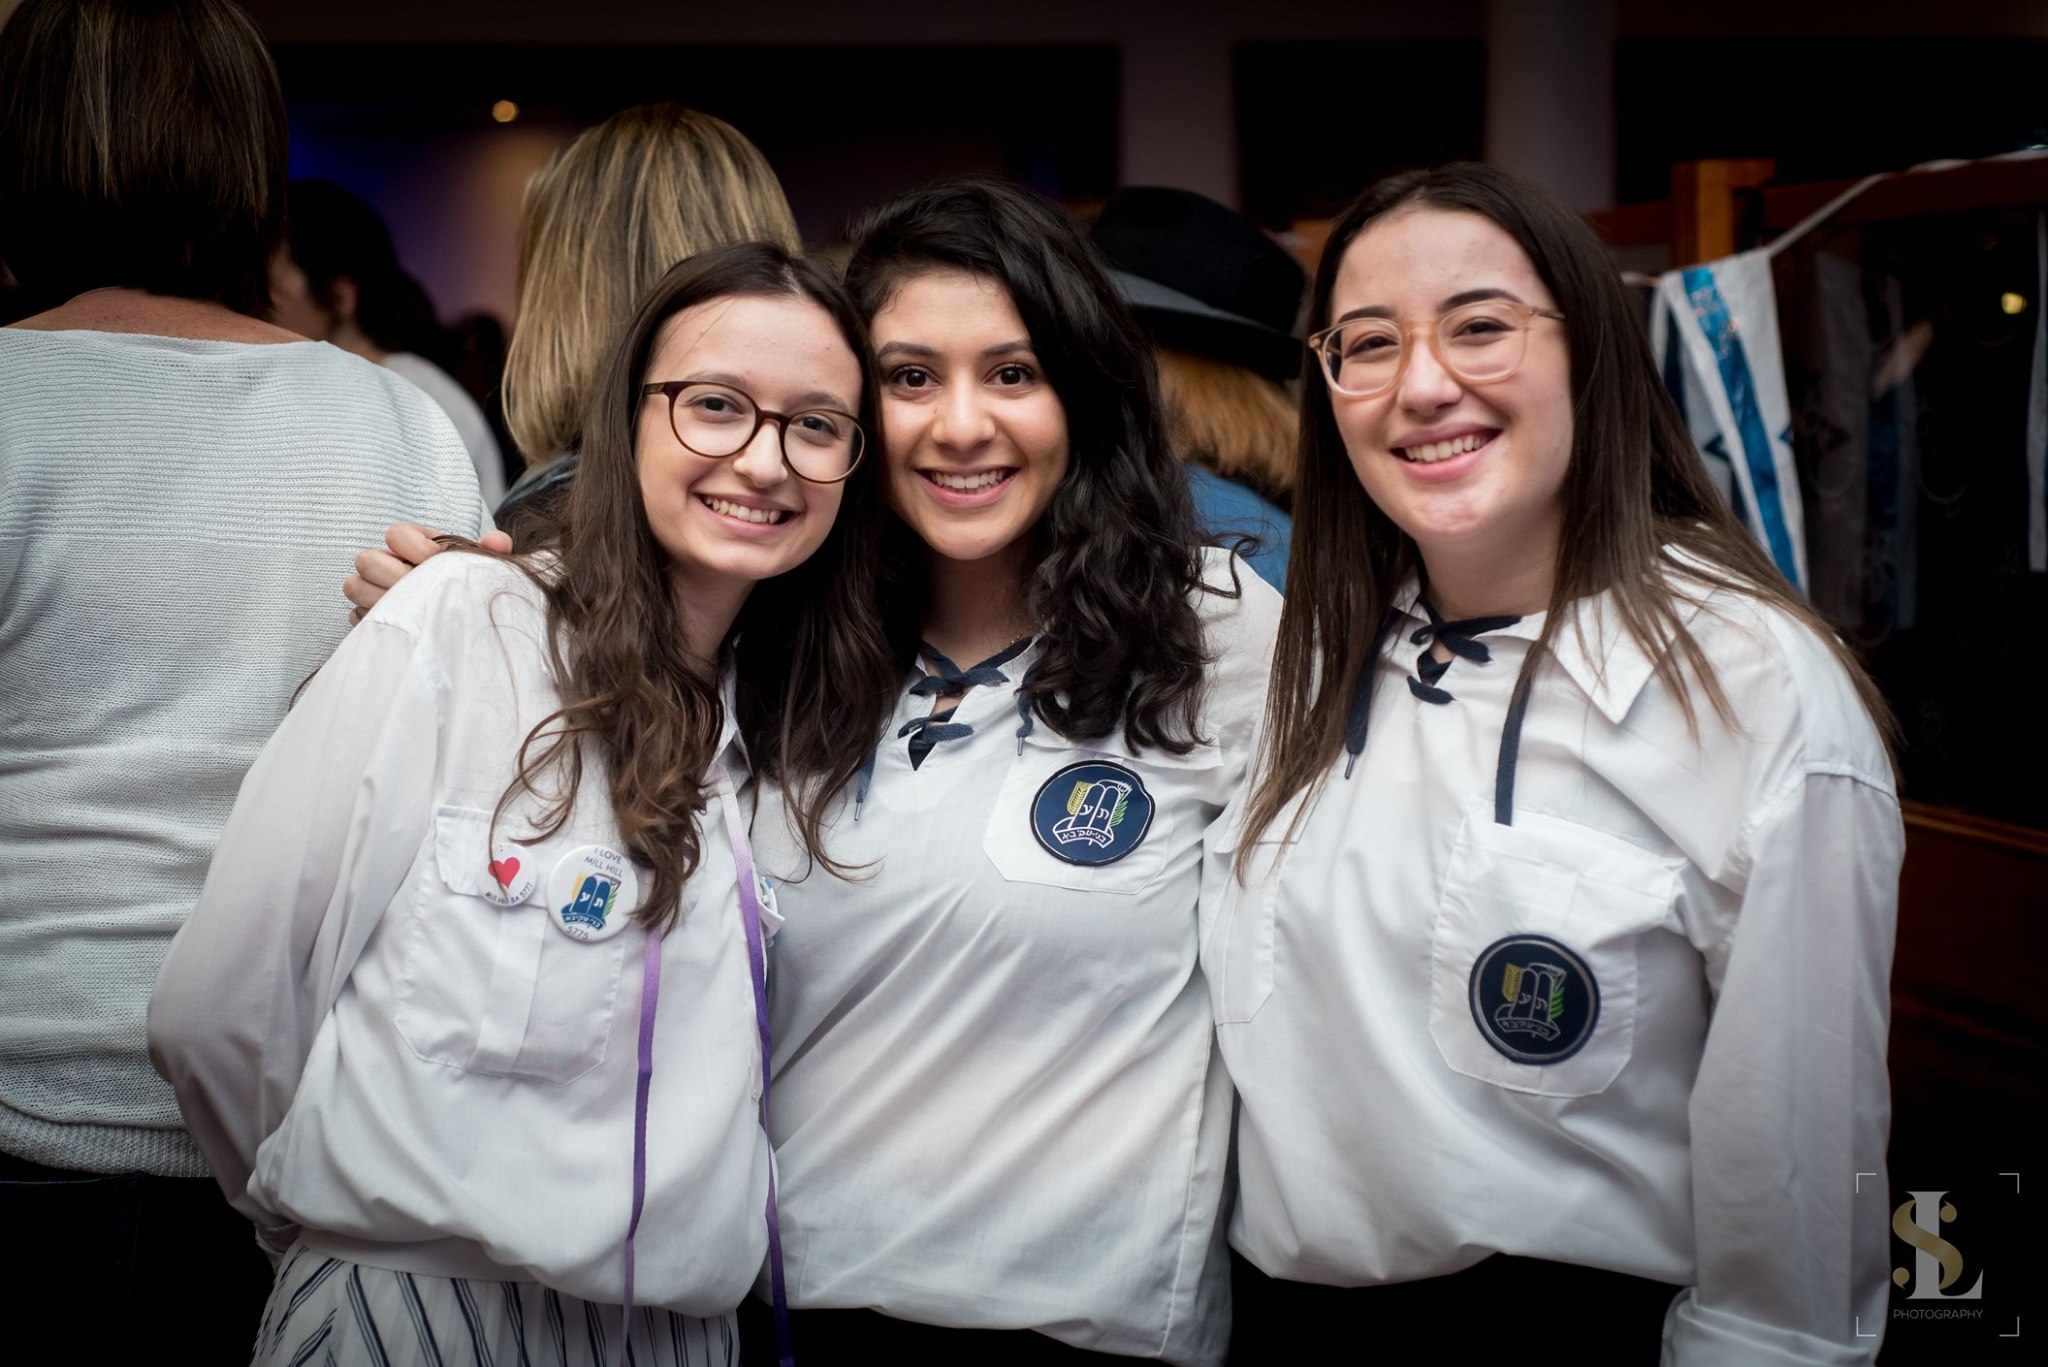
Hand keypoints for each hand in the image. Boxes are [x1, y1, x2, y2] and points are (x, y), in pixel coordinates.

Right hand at [344, 524, 513, 625]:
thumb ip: (490, 549)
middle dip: (395, 577)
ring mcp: (371, 587)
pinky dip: (379, 621)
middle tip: (423, 591)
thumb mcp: (480, 562)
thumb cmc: (465, 577)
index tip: (437, 562)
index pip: (396, 533)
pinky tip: (405, 626)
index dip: (416, 548)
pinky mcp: (367, 614)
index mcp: (412, 541)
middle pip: (366, 560)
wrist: (458, 610)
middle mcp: (386, 561)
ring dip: (382, 599)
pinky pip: (358, 617)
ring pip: (354, 587)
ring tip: (413, 609)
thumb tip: (499, 543)